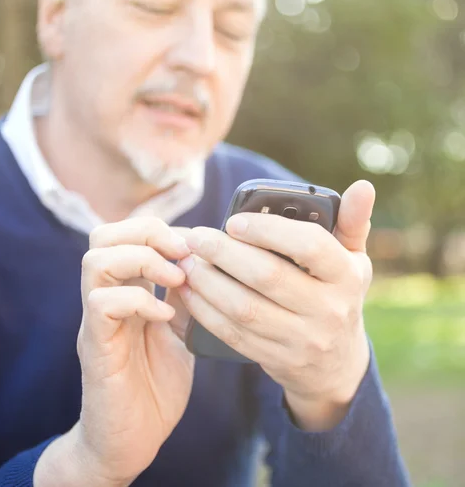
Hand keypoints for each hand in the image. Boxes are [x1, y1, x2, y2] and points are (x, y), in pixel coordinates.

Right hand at [35, 217, 194, 486]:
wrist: (132, 439)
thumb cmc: (155, 387)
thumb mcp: (179, 333)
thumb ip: (183, 300)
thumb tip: (198, 262)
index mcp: (126, 292)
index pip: (124, 235)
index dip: (159, 229)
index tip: (193, 244)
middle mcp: (106, 299)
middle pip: (102, 236)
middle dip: (145, 232)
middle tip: (181, 252)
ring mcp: (97, 322)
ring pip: (95, 262)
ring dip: (142, 260)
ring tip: (176, 279)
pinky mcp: (95, 347)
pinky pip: (102, 305)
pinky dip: (138, 301)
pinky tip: (165, 316)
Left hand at [177, 181, 374, 431]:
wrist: (336, 363)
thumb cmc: (338, 295)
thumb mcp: (353, 261)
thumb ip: (352, 222)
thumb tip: (363, 186)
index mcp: (346, 276)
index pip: (310, 246)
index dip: (268, 231)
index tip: (234, 221)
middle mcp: (328, 309)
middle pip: (268, 276)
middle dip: (224, 253)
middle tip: (197, 237)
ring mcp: (301, 338)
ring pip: (244, 308)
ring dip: (207, 282)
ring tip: (186, 261)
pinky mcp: (275, 358)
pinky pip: (232, 333)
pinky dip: (204, 311)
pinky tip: (188, 290)